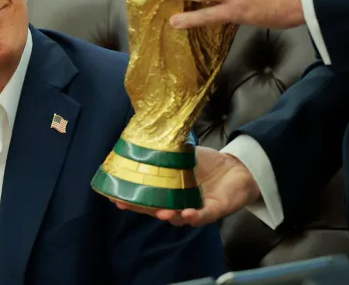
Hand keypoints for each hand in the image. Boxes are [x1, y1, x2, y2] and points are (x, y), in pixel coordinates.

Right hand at [113, 147, 260, 226]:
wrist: (236, 168)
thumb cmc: (207, 163)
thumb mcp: (184, 153)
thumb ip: (168, 148)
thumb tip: (149, 130)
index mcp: (168, 190)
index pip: (145, 196)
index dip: (129, 197)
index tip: (113, 195)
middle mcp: (177, 203)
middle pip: (155, 209)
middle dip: (141, 208)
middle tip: (126, 204)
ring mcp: (193, 208)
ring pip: (177, 218)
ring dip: (167, 215)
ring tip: (161, 211)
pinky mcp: (211, 211)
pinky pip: (201, 217)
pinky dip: (193, 216)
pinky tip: (187, 212)